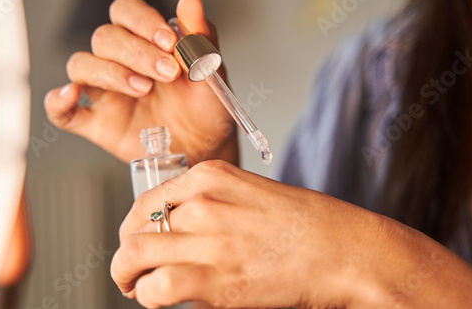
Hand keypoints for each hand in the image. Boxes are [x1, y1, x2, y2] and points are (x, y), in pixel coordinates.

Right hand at [44, 0, 237, 165]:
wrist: (206, 147)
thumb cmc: (205, 108)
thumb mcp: (210, 72)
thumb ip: (199, 37)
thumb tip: (191, 1)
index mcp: (146, 43)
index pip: (126, 13)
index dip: (142, 22)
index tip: (168, 41)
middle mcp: (122, 63)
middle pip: (105, 38)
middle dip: (136, 52)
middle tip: (168, 72)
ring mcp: (106, 93)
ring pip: (81, 65)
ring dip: (109, 73)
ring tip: (143, 89)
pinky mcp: (97, 123)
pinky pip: (62, 110)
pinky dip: (58, 102)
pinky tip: (72, 97)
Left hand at [111, 160, 471, 308]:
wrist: (345, 250)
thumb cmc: (306, 224)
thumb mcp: (251, 193)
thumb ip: (211, 203)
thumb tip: (178, 227)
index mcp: (211, 175)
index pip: (146, 200)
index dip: (133, 226)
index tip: (136, 241)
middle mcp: (203, 202)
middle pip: (135, 228)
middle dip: (126, 254)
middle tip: (131, 270)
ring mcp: (209, 239)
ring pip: (134, 256)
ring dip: (127, 276)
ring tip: (137, 286)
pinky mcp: (216, 280)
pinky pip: (156, 287)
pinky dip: (148, 295)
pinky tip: (159, 297)